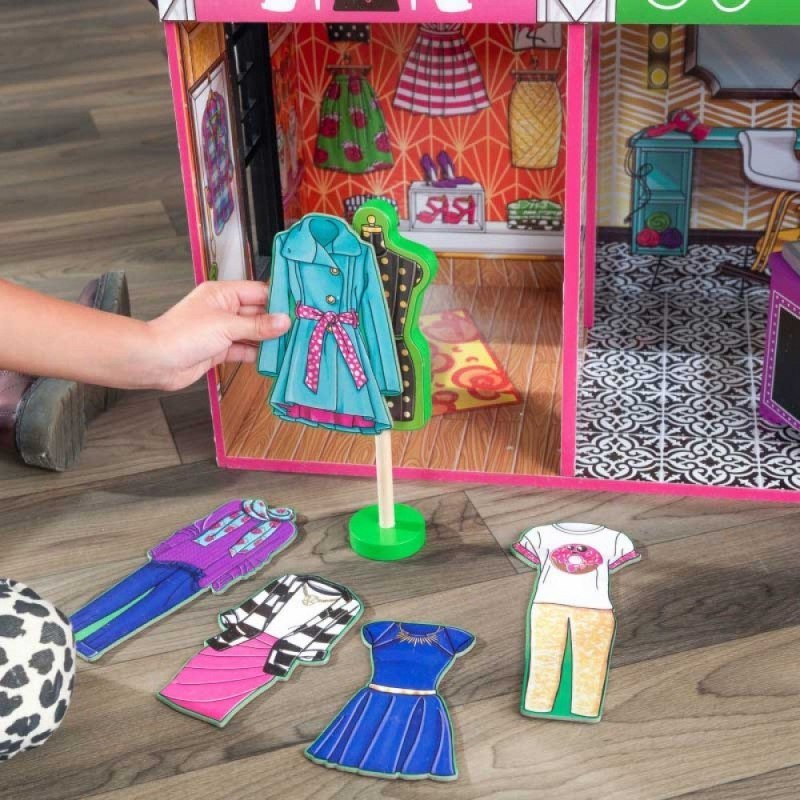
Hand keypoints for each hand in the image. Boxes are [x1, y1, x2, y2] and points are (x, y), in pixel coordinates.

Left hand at [145, 281, 289, 390]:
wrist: (155, 361)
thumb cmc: (184, 334)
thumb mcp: (226, 326)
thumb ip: (257, 325)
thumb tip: (285, 321)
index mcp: (223, 293)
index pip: (258, 292)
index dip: (279, 300)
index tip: (301, 308)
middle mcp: (223, 310)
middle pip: (257, 313)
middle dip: (277, 322)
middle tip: (303, 329)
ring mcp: (221, 331)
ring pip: (252, 333)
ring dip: (269, 340)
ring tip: (293, 345)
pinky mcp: (218, 350)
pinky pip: (244, 350)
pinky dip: (257, 354)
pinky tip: (273, 358)